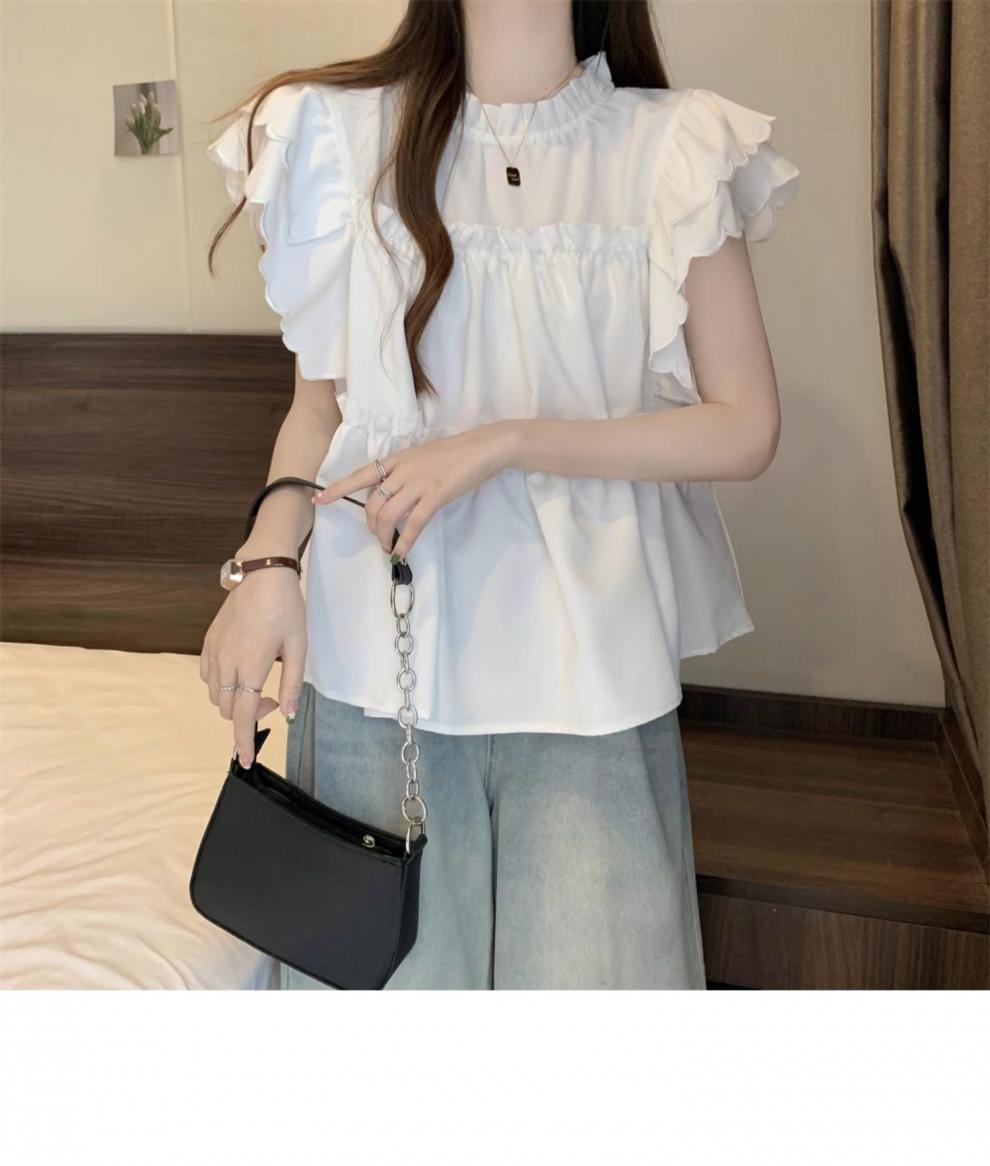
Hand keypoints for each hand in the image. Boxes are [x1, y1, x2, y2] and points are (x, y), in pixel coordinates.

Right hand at [199, 566, 306, 765]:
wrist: (263, 574)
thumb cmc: (286, 608)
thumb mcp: (299, 646)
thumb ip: (292, 683)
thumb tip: (289, 715)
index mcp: (252, 665)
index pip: (243, 715)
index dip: (243, 741)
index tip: (245, 760)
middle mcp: (227, 661)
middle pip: (228, 710)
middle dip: (248, 716)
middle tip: (272, 700)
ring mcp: (214, 651)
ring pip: (215, 696)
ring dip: (234, 702)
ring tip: (257, 685)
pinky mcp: (208, 642)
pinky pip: (207, 676)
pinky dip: (221, 686)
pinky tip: (239, 674)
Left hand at [313, 421, 515, 558]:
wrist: (483, 448)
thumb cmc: (455, 453)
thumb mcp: (422, 457)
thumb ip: (405, 473)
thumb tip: (394, 495)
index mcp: (397, 459)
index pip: (361, 474)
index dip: (339, 489)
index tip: (320, 500)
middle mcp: (402, 470)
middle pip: (372, 503)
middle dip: (370, 525)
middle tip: (378, 536)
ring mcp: (418, 483)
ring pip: (387, 515)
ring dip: (383, 536)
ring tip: (388, 546)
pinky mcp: (435, 497)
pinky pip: (413, 524)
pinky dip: (404, 542)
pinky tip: (401, 552)